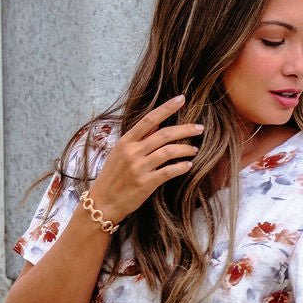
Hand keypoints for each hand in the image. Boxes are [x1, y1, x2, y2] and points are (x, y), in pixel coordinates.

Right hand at [89, 95, 203, 222]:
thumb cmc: (112, 178)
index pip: (149, 119)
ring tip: (194, 149)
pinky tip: (188, 166)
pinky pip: (168, 172)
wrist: (103, 203)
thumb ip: (138, 138)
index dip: (167, 108)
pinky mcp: (145, 184)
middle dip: (185, 129)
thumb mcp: (119, 153)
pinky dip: (181, 167)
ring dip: (185, 149)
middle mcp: (132, 152)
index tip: (181, 99)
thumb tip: (156, 123)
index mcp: (125, 142)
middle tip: (199, 128)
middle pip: (164, 134)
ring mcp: (139, 168)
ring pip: (168, 152)